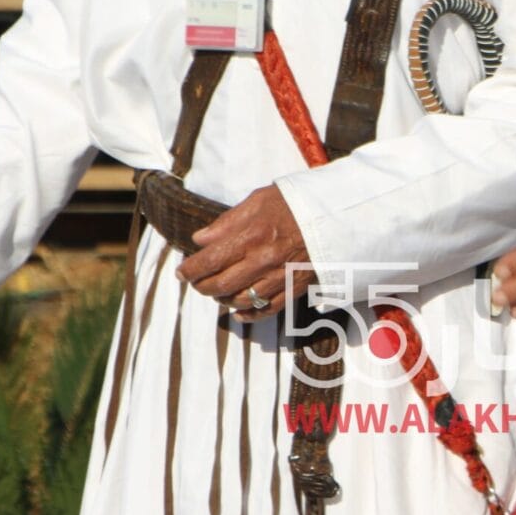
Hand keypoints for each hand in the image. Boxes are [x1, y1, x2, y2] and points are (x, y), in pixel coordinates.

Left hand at [179, 184, 316, 320]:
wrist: (334, 216)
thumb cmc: (294, 204)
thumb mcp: (258, 201)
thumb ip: (227, 222)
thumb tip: (200, 239)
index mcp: (251, 237)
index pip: (208, 261)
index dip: (189, 270)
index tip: (181, 272)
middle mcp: (262, 261)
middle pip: (220, 286)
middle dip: (201, 287)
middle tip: (195, 282)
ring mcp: (278, 278)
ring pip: (239, 300)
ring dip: (222, 299)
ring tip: (217, 291)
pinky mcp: (293, 289)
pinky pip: (266, 309)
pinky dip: (248, 313)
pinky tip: (239, 311)